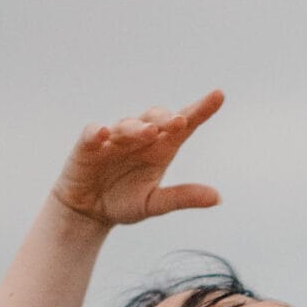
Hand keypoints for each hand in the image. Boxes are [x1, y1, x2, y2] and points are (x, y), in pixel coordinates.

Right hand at [50, 91, 224, 231]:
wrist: (88, 211)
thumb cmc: (124, 201)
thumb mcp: (155, 204)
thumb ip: (183, 197)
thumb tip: (218, 198)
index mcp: (160, 148)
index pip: (183, 124)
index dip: (200, 109)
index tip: (219, 95)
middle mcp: (139, 137)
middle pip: (155, 119)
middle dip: (166, 118)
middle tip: (179, 122)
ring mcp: (113, 139)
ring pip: (127, 125)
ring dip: (137, 128)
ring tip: (148, 132)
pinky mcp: (88, 146)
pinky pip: (92, 134)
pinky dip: (97, 132)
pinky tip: (103, 133)